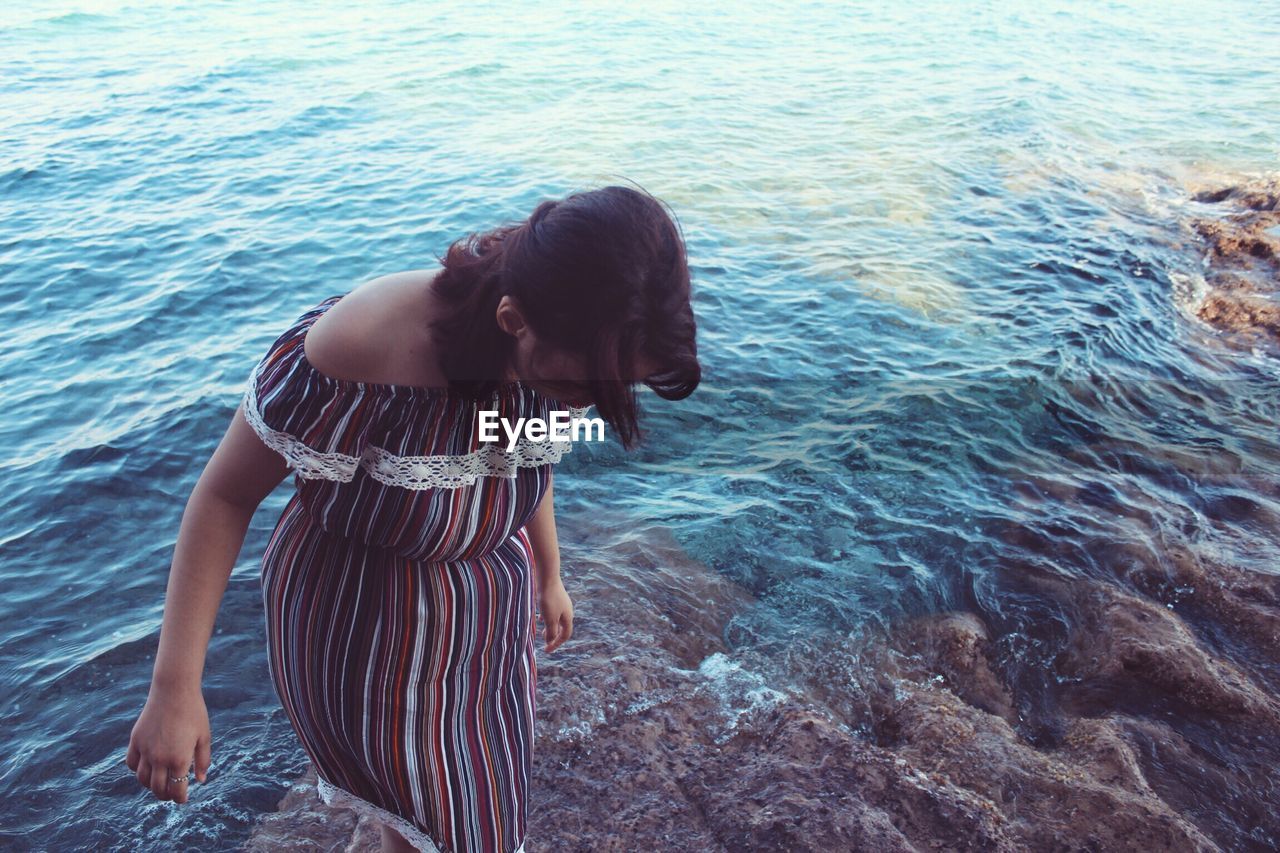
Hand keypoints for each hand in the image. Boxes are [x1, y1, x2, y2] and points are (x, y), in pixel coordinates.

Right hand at [125, 683, 211, 803]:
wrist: (174, 691)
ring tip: (159, 783)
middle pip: (158, 788)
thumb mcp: (204, 737)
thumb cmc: (194, 713)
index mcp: (179, 759)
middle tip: (171, 794)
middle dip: (165, 795)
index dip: (180, 798)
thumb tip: (200, 780)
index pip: (177, 789)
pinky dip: (137, 770)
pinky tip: (146, 767)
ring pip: (142, 779)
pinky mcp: (135, 741)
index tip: (182, 799)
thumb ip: (203, 760)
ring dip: (150, 785)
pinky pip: (131, 763)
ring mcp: (145, 750)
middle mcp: (159, 758)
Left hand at [538, 578, 573, 652]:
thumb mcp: (550, 618)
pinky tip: (539, 616)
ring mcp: (561, 602)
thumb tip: (550, 641)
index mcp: (568, 617)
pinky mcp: (554, 596)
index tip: (546, 650)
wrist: (547, 576)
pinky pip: (552, 610)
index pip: (565, 635)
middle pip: (562, 627)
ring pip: (557, 618)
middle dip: (554, 635)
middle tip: (544, 640)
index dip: (556, 644)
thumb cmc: (549, 599)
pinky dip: (546, 616)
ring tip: (541, 630)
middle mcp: (567, 610)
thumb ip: (551, 631)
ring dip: (550, 626)